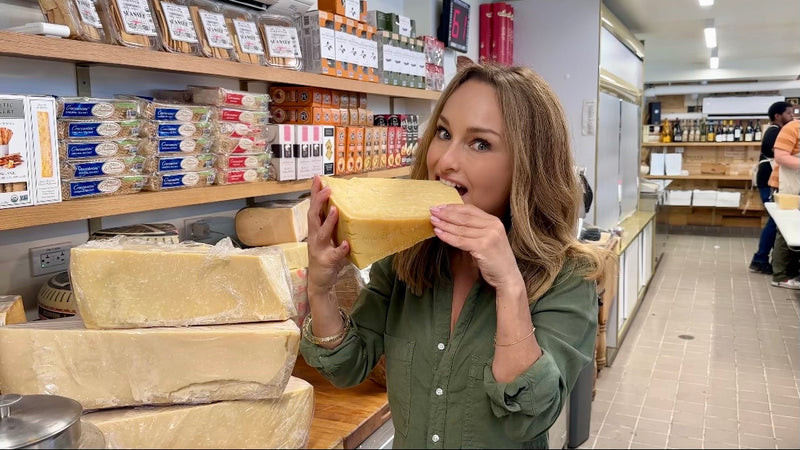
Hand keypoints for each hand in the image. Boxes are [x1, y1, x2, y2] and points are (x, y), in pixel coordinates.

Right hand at [307, 176, 349, 296]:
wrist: (320, 282)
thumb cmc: (326, 256)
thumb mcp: (329, 238)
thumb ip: (334, 225)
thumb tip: (345, 207)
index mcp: (315, 230)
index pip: (313, 208)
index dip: (314, 193)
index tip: (317, 177)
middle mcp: (314, 237)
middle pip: (313, 216)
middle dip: (319, 201)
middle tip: (327, 188)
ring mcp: (319, 249)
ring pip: (321, 233)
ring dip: (328, 221)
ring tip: (336, 210)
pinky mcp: (326, 261)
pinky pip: (334, 254)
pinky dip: (340, 249)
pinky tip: (346, 243)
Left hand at [430, 204, 522, 292]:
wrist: (507, 277)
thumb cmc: (495, 260)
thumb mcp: (487, 239)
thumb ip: (476, 229)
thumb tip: (453, 221)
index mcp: (494, 221)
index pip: (470, 210)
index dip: (454, 207)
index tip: (440, 206)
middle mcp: (493, 226)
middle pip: (464, 217)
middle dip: (446, 213)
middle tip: (432, 210)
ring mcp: (489, 236)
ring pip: (461, 228)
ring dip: (444, 224)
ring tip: (432, 221)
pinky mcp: (484, 247)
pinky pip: (460, 240)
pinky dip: (447, 236)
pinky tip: (438, 233)